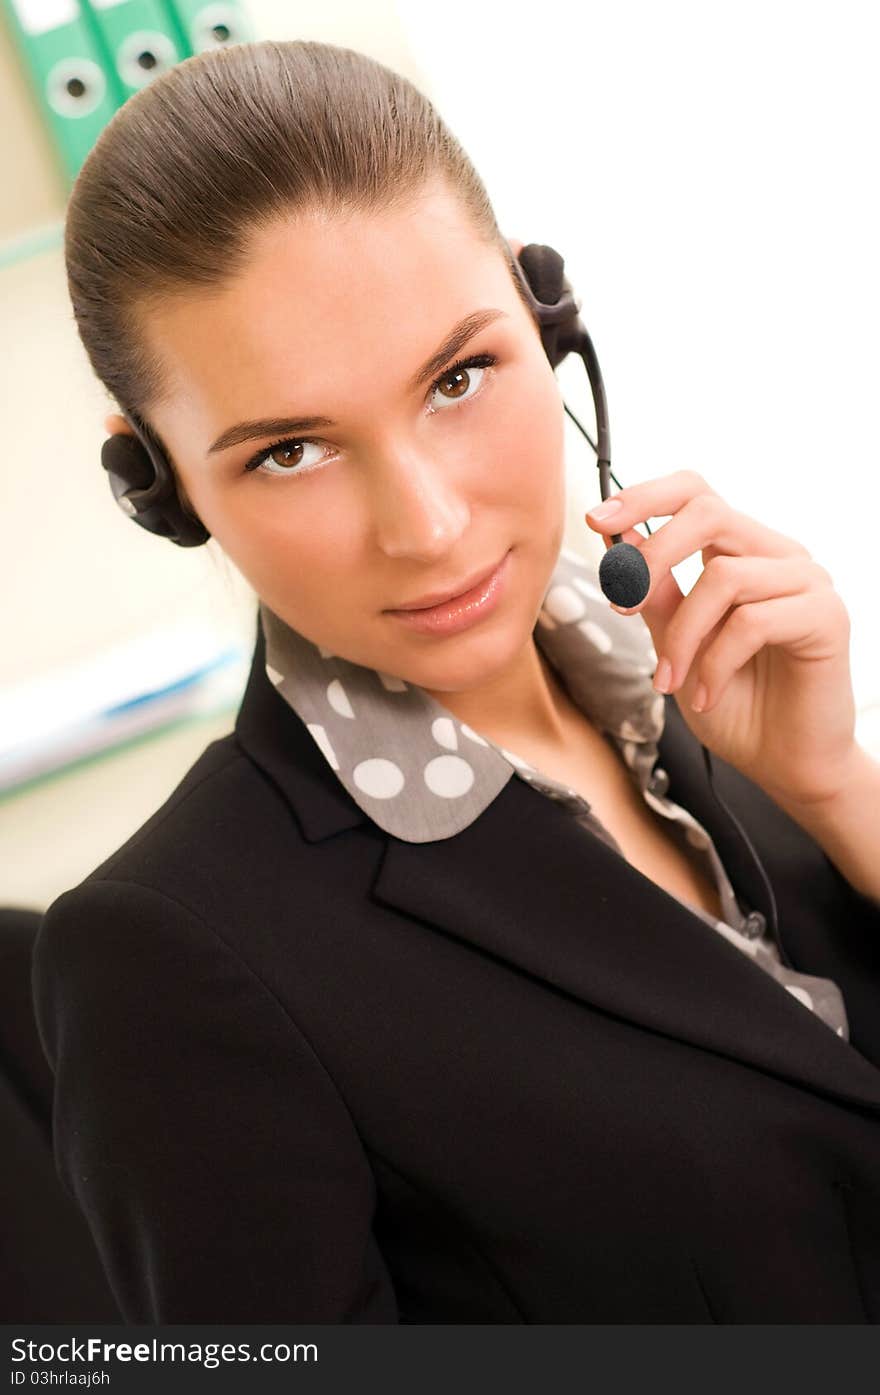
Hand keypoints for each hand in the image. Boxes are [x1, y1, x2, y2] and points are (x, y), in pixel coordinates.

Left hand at [584, 470, 859, 808]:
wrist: (785, 764)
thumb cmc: (733, 705)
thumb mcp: (675, 644)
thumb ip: (654, 594)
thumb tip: (616, 541)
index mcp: (741, 552)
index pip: (695, 493)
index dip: (643, 498)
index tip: (597, 521)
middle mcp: (777, 555)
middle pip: (708, 512)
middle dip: (651, 556)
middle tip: (621, 605)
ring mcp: (807, 581)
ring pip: (724, 576)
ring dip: (681, 636)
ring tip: (669, 683)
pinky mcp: (826, 616)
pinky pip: (753, 621)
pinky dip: (715, 664)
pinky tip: (705, 696)